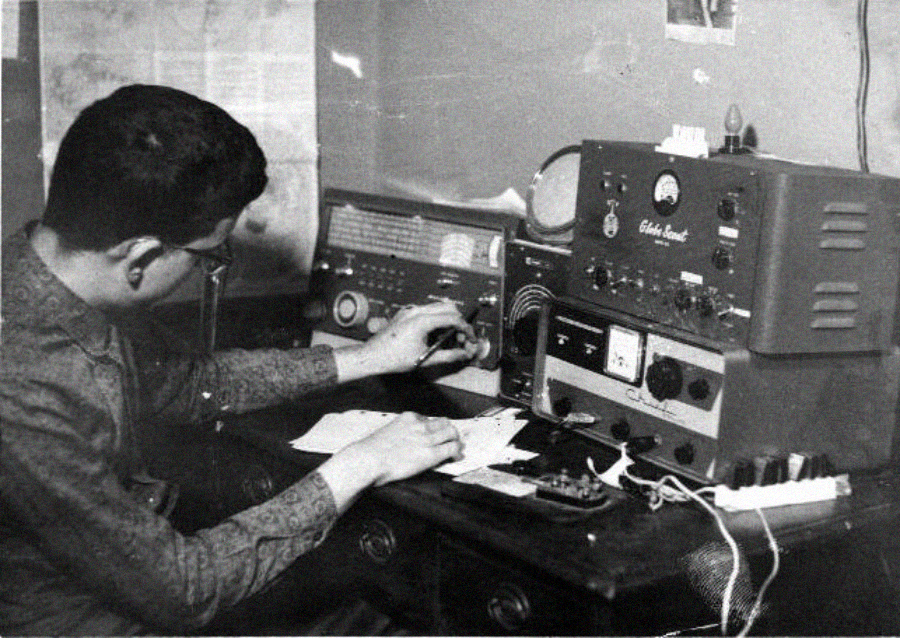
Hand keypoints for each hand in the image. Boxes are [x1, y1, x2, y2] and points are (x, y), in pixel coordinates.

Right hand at [316, 412, 462, 510]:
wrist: (369, 460)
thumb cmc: (372, 451)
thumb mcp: (388, 432)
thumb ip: (400, 432)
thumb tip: (406, 441)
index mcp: (408, 417)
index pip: (428, 419)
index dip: (433, 428)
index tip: (433, 435)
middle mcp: (420, 425)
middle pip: (444, 423)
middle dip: (448, 431)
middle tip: (449, 440)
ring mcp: (427, 438)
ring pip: (452, 433)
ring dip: (454, 440)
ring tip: (454, 448)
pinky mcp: (431, 454)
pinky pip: (452, 448)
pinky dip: (456, 452)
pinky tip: (455, 457)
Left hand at [333, 301, 478, 380]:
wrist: (372, 356)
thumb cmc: (393, 358)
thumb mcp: (425, 359)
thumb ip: (448, 356)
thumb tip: (464, 354)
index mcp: (422, 321)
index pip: (453, 318)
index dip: (466, 329)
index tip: (470, 338)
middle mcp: (416, 311)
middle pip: (449, 308)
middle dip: (459, 322)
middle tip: (461, 339)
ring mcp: (410, 311)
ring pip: (439, 307)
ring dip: (448, 320)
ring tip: (449, 339)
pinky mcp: (406, 314)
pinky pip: (428, 311)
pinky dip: (437, 320)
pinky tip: (436, 336)